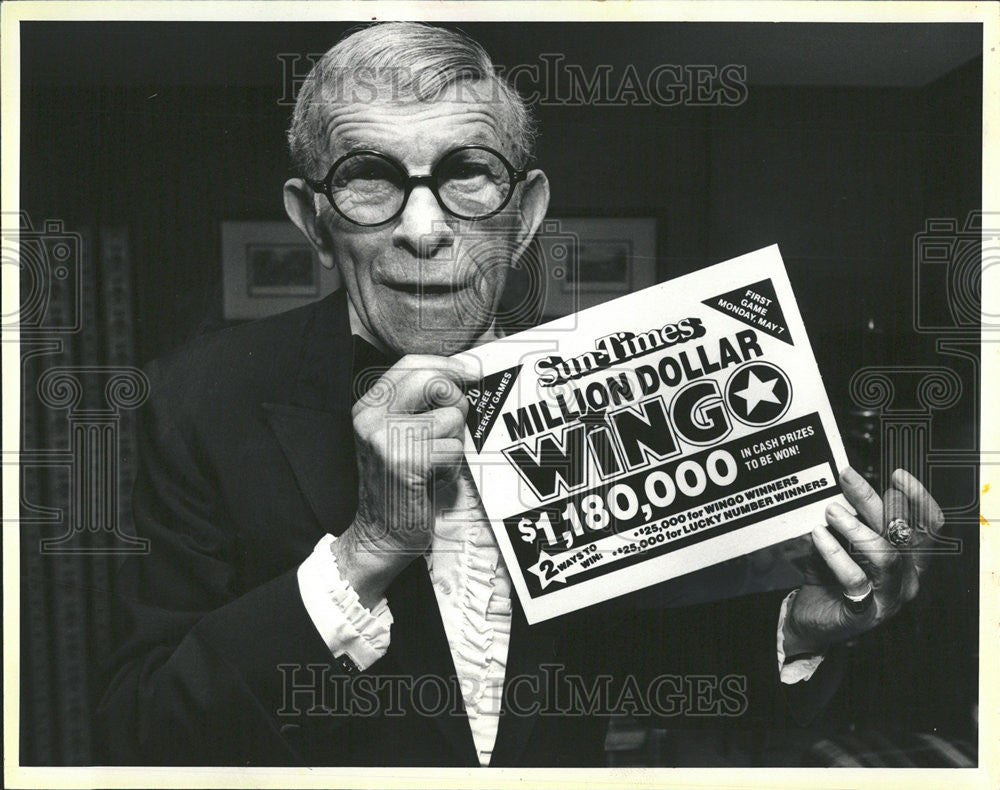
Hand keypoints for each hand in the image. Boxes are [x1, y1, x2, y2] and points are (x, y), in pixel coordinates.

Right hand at [333, 354, 475, 606]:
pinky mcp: (405, 461)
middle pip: (433, 382)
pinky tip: (435, 479)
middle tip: (454, 428)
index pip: (410, 364)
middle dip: (457, 402)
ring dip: (454, 443)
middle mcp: (371, 418)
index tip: (471, 372)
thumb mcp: (398, 437)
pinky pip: (453, 449)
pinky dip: (452, 466)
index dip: (446, 364)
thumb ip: (417, 406)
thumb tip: (460, 378)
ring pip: (451, 419)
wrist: (379, 536)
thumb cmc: (400, 486)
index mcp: (368, 407)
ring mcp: (386, 439)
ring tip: (436, 463)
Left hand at [781, 466, 942, 655]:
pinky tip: (818, 536)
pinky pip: (856, 579)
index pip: (928, 526)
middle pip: (902, 534)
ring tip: (831, 510)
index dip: (918, 499)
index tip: (897, 474)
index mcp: (910, 559)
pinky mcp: (865, 613)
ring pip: (885, 556)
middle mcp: (907, 579)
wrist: (810, 618)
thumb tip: (847, 486)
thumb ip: (853, 520)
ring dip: (856, 527)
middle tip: (846, 477)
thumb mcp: (844, 542)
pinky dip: (836, 553)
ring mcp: (889, 598)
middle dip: (874, 501)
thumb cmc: (830, 576)